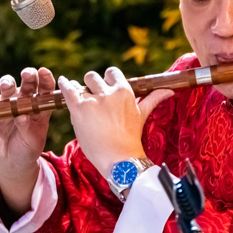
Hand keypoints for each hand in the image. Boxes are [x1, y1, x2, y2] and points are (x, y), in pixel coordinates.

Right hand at [0, 67, 54, 214]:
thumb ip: (27, 127)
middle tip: (27, 74)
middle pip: (28, 83)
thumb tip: (21, 116)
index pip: (45, 88)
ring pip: (8, 89)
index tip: (44, 71)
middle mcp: (25, 100)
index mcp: (40, 106)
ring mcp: (9, 103)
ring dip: (7, 84)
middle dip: (28, 76)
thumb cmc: (27, 148)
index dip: (45, 78)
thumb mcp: (31, 140)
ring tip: (5, 86)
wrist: (11, 159)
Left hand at [58, 67, 172, 178]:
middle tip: (91, 99)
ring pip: (81, 84)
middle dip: (92, 86)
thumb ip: (153, 98)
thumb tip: (170, 91)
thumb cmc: (131, 138)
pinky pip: (68, 90)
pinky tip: (62, 82)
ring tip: (77, 97)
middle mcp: (109, 93)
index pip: (112, 73)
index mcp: (125, 91)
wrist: (120, 159)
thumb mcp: (142, 115)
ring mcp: (93, 100)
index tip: (104, 90)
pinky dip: (64, 85)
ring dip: (79, 90)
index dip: (106, 81)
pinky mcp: (79, 109)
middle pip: (94, 77)